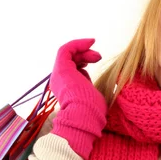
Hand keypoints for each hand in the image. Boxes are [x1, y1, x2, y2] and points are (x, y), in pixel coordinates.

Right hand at [49, 38, 107, 159]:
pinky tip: (89, 42)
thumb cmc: (92, 112)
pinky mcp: (62, 68)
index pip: (73, 69)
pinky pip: (65, 49)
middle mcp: (60, 81)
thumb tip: (101, 85)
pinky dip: (77, 44)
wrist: (83, 117)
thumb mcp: (93, 98)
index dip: (84, 60)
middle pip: (70, 60)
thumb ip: (92, 89)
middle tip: (99, 57)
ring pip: (68, 54)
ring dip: (83, 50)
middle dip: (85, 54)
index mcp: (66, 89)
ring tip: (97, 55)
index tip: (97, 58)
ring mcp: (59, 74)